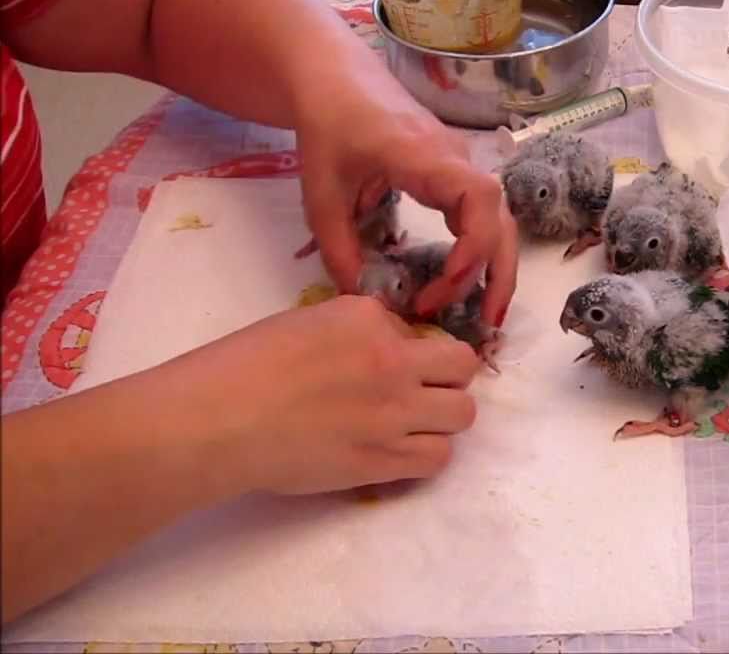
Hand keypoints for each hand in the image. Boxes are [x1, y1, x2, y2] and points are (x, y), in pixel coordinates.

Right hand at [168, 295, 480, 494]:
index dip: (408, 349)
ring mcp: (393, 412)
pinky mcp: (384, 459)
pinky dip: (427, 455)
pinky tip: (400, 451)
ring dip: (442, 419)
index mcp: (367, 318)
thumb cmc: (243, 368)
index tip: (382, 366)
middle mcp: (392, 359)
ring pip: (462, 414)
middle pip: (462, 367)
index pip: (419, 330)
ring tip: (412, 425)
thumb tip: (391, 347)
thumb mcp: (306, 323)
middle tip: (419, 392)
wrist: (216, 422)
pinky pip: (439, 458)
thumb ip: (357, 330)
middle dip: (447, 378)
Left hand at [292, 71, 518, 327]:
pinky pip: (482, 218)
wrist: (337, 80)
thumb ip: (339, 249)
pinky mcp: (455, 177)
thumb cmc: (329, 128)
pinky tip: (466, 285)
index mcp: (426, 157)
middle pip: (501, 220)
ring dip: (496, 269)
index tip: (439, 289)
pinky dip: (481, 254)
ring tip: (485, 315)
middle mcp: (456, 161)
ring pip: (499, 222)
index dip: (471, 251)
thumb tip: (364, 300)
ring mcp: (460, 168)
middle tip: (482, 324)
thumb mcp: (321, 194)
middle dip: (497, 275)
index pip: (478, 201)